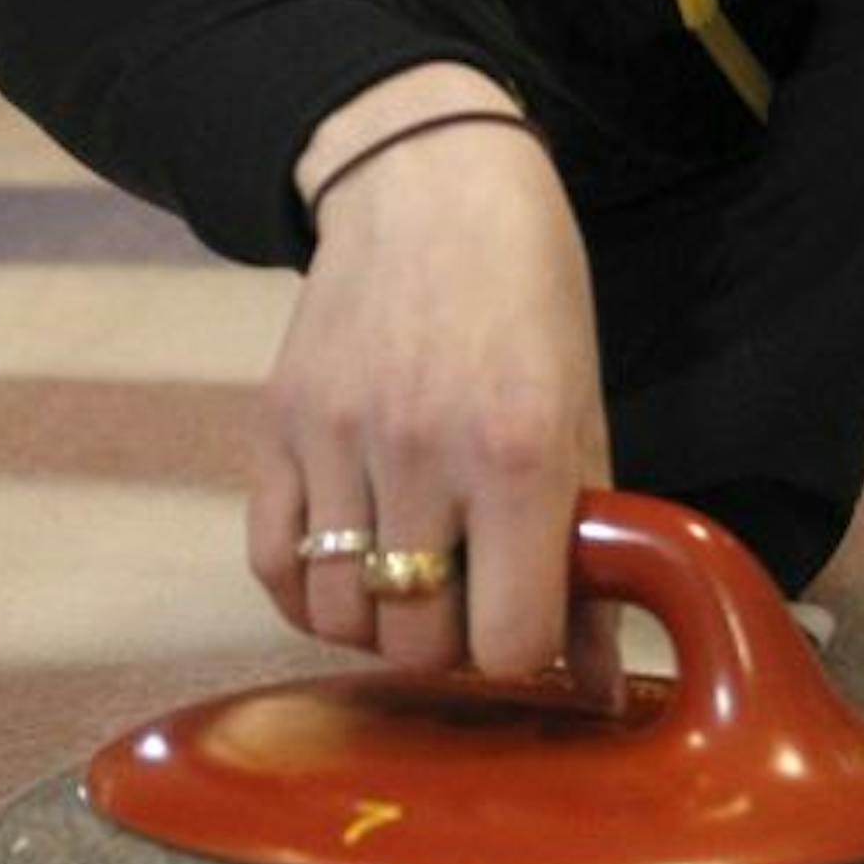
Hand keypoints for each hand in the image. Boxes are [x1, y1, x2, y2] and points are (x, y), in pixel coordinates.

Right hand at [249, 75, 620, 705]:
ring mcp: (336, 437)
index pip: (506, 639)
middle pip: (417, 641)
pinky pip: (270, 565)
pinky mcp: (274, 425)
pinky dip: (308, 594)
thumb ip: (589, 549)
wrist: (427, 183)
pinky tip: (348, 570)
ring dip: (378, 621)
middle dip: (450, 641)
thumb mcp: (584, 415)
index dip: (521, 649)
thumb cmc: (528, 299)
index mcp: (520, 451)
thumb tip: (593, 680)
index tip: (525, 617)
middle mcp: (422, 450)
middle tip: (469, 596)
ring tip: (410, 581)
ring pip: (340, 615)